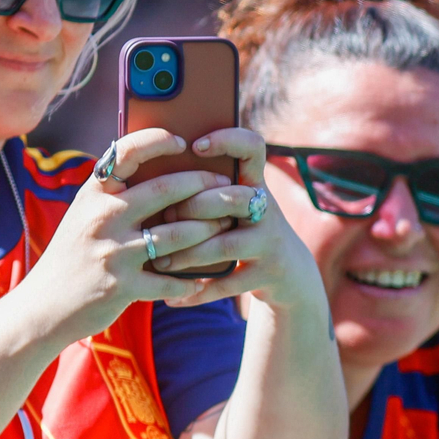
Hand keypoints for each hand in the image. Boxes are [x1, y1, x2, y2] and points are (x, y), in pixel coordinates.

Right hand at [12, 128, 235, 345]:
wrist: (44, 305)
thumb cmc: (72, 256)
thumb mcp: (84, 216)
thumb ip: (114, 195)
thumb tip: (160, 174)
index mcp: (93, 194)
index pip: (127, 151)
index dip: (158, 140)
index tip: (182, 141)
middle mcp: (103, 217)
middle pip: (165, 190)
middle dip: (203, 185)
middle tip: (224, 184)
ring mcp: (113, 252)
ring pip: (176, 235)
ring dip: (207, 230)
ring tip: (224, 225)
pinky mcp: (122, 286)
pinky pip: (169, 280)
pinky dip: (189, 280)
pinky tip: (201, 278)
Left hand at [147, 127, 322, 314]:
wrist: (290, 274)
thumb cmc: (244, 229)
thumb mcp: (234, 204)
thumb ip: (205, 188)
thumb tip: (148, 173)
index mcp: (254, 183)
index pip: (252, 147)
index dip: (228, 140)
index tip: (196, 146)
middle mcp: (266, 208)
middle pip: (231, 198)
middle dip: (193, 207)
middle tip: (166, 215)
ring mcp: (269, 241)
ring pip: (225, 244)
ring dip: (188, 253)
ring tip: (160, 261)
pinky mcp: (268, 273)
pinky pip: (227, 283)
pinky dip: (197, 292)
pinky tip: (172, 298)